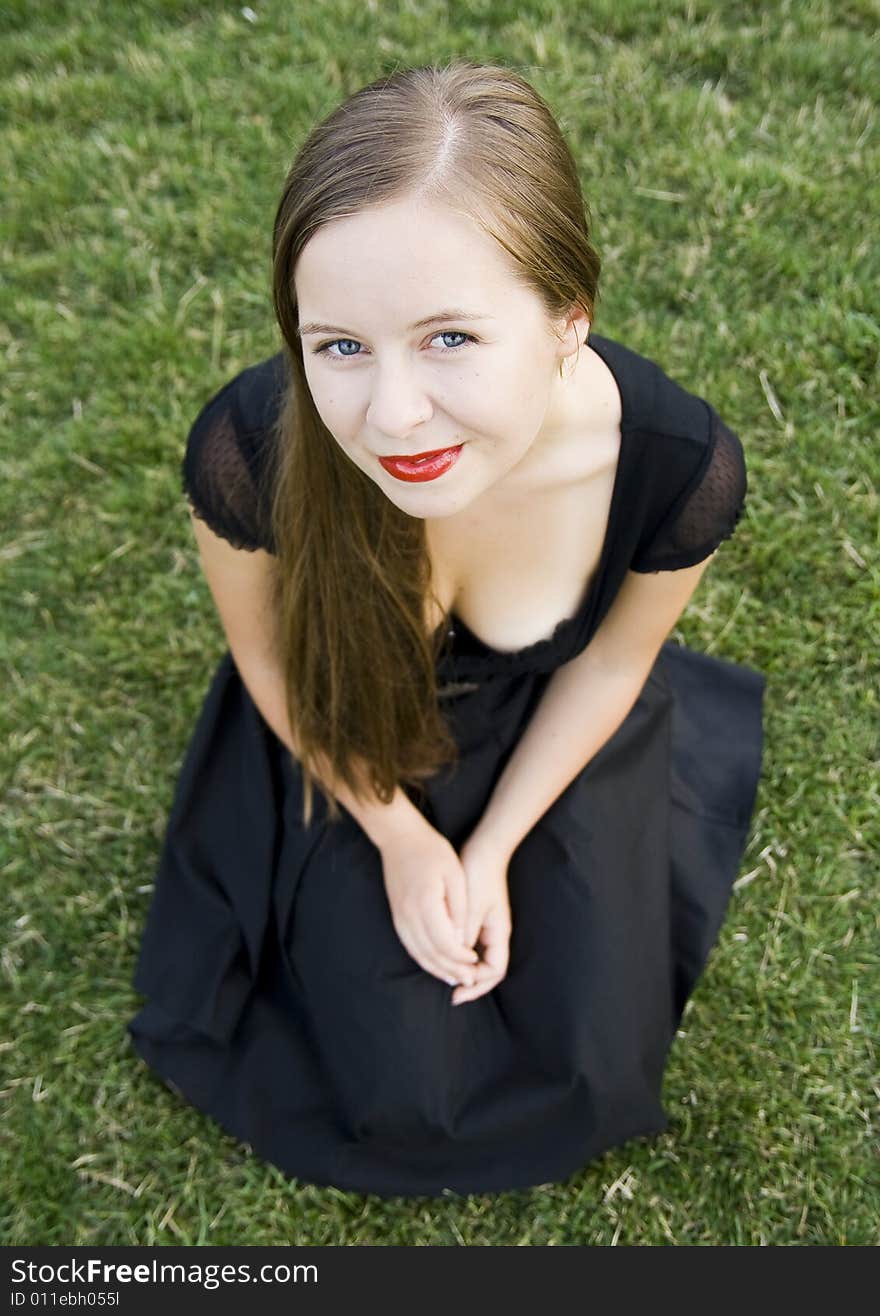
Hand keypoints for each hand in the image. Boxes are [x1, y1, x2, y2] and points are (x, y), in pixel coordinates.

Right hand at [379, 816, 484, 986]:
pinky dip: (424, 960)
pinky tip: (436, 965)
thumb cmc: (432, 851)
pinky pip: (410, 946)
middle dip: (452, 970)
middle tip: (470, 980)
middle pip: (431, 954)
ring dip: (437, 969)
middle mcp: (408, 915)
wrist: (399, 838)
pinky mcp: (396, 917)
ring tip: (456, 979)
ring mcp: (399, 917)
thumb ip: (458, 909)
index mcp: (425, 904)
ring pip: (418, 954)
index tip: (476, 963)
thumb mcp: (454, 874)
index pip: (445, 943)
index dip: (461, 959)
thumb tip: (461, 941)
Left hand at [451, 832, 511, 1005]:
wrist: (483, 848)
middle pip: (487, 970)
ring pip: (477, 959)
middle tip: (452, 994)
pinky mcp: (476, 918)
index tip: (458, 990)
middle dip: (471, 984)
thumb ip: (464, 932)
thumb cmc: (479, 874)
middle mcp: (495, 933)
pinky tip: (443, 955)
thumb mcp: (471, 906)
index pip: (494, 971)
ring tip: (444, 977)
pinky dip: (458, 955)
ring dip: (463, 970)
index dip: (478, 985)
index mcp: (499, 933)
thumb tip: (455, 958)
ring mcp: (486, 926)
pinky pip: (468, 946)